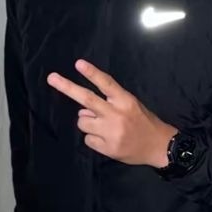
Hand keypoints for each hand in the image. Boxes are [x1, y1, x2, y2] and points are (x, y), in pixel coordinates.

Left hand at [47, 59, 177, 166]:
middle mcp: (117, 115)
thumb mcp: (131, 105)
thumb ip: (108, 103)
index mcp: (126, 101)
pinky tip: (107, 140)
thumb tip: (83, 108)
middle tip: (51, 78)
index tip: (78, 64)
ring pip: (83, 121)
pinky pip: (88, 139)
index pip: (107, 84)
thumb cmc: (144, 122)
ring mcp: (111, 132)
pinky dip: (93, 138)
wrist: (159, 147)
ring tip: (104, 127)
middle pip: (87, 99)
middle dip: (67, 87)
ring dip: (87, 122)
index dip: (92, 73)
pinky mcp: (107, 148)